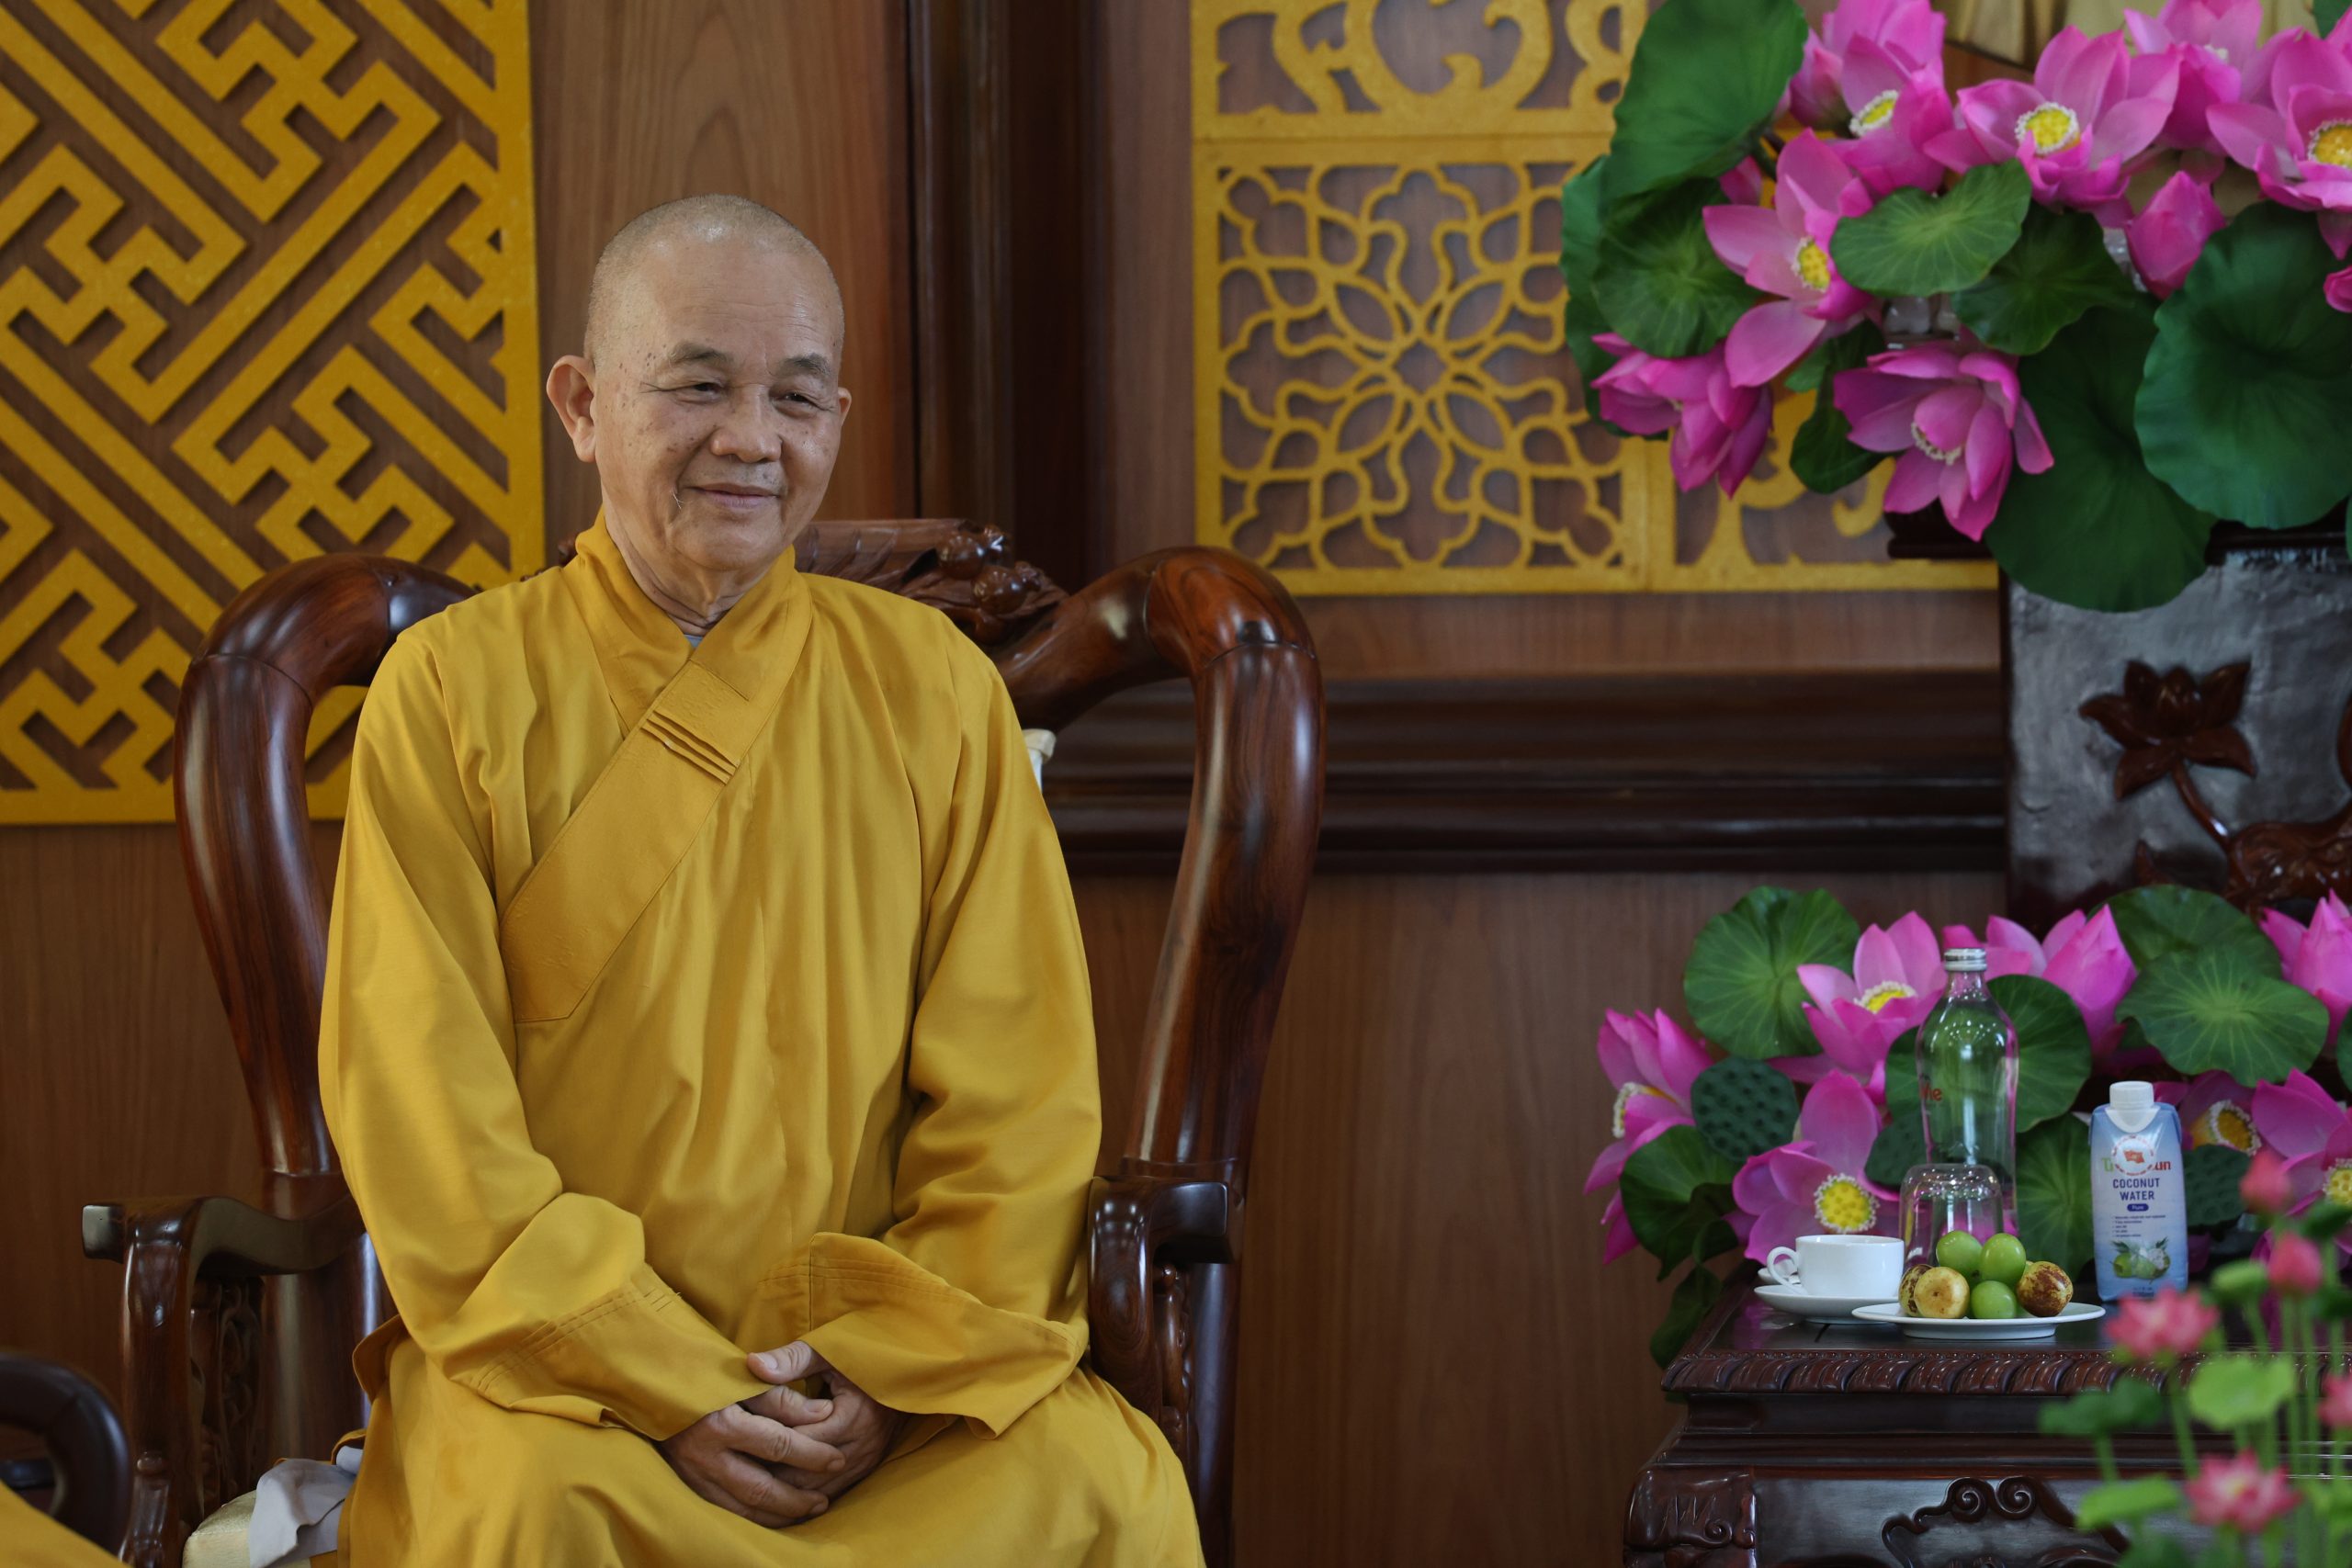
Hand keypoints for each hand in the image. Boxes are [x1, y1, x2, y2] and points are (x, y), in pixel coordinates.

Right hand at [657, 1395, 846, 1526]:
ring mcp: (694, 1476)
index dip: (812, 1454)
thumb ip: (783, 1397)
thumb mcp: (745, 1379)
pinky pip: (727, 1512)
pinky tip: (776, 1516)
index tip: (838, 1459)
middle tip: (825, 1500)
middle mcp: (705, 1455)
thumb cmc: (707, 1378)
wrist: (656, 1390)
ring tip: (808, 1510)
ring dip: (779, 1513)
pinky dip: (755, 1518)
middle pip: (761, 1487)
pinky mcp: (688, 1487)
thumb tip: (824, 1412)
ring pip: (743, 1508)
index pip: (778, 1445)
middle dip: (797, 1497)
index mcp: (722, 1422)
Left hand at [744, 1341, 909, 1501]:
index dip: (766, 1444)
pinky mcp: (867, 1468)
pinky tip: (778, 1497)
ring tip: (750, 1488)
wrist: (907, 1370)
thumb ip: (792, 1359)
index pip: (800, 1440)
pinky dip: (804, 1497)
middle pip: (806, 1473)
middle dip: (770, 1475)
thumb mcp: (829, 1350)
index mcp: (852, 1413)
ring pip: (817, 1491)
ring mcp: (867, 1460)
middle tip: (733, 1474)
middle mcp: (862, 1443)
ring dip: (785, 1493)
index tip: (735, 1443)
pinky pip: (831, 1493)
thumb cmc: (863, 1355)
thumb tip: (752, 1364)